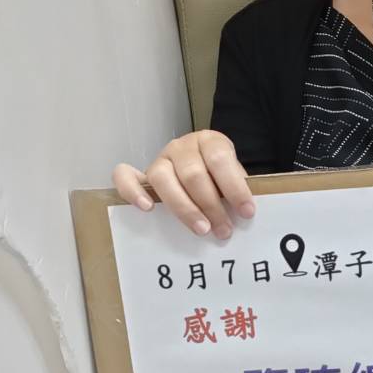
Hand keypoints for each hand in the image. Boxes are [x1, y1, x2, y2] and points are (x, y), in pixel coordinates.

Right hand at [113, 132, 254, 237]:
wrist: (201, 174)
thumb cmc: (220, 180)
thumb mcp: (233, 180)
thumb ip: (236, 193)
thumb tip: (243, 218)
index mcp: (210, 142)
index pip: (220, 160)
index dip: (234, 187)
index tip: (247, 212)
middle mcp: (182, 146)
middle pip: (193, 174)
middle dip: (211, 206)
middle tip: (224, 230)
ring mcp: (160, 159)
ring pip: (163, 179)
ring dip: (184, 208)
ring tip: (201, 229)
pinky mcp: (142, 174)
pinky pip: (126, 177)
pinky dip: (133, 192)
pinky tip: (147, 208)